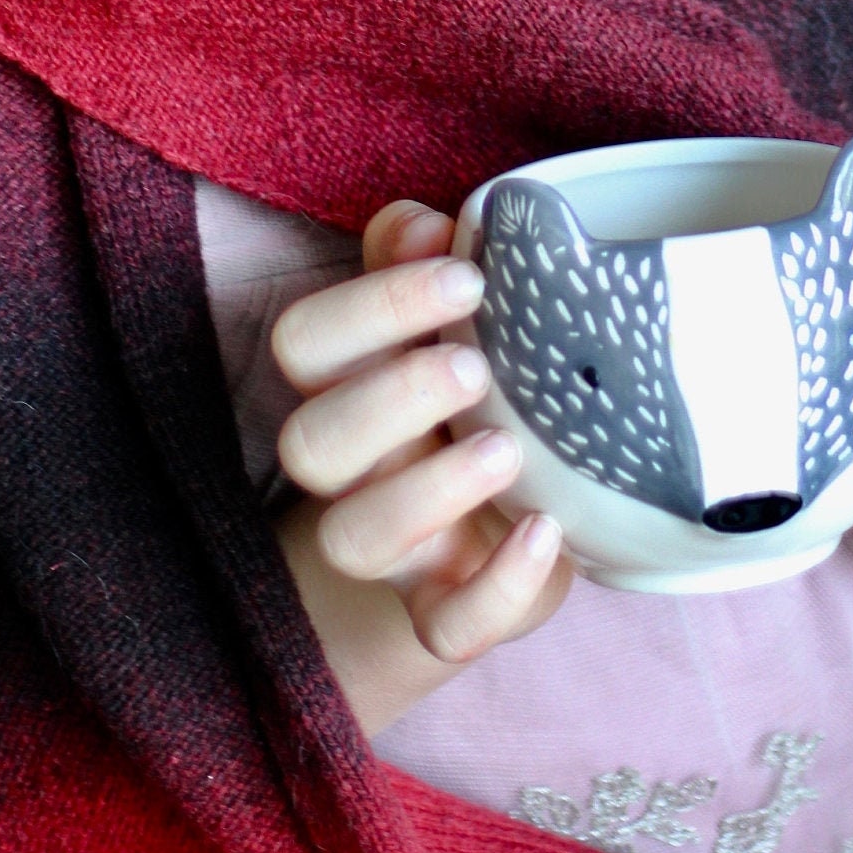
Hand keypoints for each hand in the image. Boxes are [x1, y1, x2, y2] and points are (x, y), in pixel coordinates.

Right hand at [271, 198, 574, 735]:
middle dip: (389, 398)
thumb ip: (430, 259)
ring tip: (509, 450)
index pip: (306, 340)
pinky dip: (496, 589)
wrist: (519, 511)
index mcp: (351, 382)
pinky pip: (446, 629)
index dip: (372, 307)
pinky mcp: (448, 611)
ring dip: (428, 493)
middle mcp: (355, 469)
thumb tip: (425, 223)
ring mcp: (397, 550)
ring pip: (353, 540)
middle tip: (477, 368)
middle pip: (308, 444)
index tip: (470, 279)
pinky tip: (547, 534)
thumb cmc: (488, 389)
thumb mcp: (462, 321)